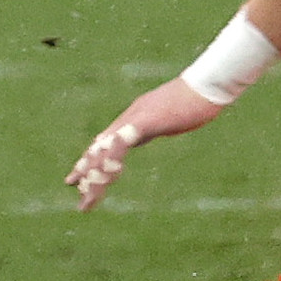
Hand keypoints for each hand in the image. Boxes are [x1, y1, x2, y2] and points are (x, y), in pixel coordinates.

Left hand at [67, 78, 223, 209]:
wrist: (207, 85)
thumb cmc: (192, 102)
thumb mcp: (164, 120)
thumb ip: (148, 128)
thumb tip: (139, 137)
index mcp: (131, 121)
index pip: (103, 144)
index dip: (88, 161)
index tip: (75, 180)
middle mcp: (127, 119)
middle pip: (98, 147)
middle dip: (84, 170)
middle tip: (73, 189)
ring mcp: (135, 119)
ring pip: (106, 148)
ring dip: (96, 173)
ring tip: (88, 195)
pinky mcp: (146, 120)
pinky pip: (123, 141)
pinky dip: (113, 157)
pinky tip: (109, 174)